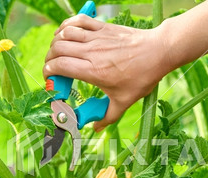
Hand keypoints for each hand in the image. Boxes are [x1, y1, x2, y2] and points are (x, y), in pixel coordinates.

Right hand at [43, 14, 170, 130]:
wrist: (159, 52)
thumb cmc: (142, 76)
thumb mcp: (124, 101)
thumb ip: (108, 117)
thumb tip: (96, 128)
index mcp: (94, 71)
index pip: (60, 66)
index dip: (49, 72)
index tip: (51, 79)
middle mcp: (91, 51)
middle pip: (58, 49)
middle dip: (49, 59)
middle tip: (53, 68)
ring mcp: (96, 37)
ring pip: (64, 33)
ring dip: (56, 42)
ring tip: (58, 52)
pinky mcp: (102, 27)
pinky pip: (78, 20)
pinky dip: (67, 24)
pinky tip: (66, 32)